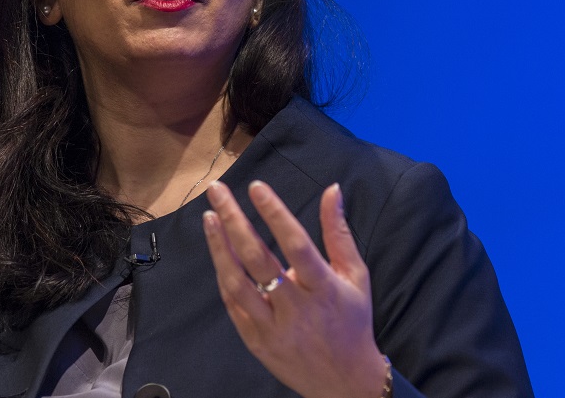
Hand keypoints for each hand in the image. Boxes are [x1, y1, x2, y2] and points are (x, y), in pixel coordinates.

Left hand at [202, 180, 386, 397]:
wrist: (344, 381)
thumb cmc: (352, 321)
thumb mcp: (355, 275)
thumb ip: (339, 232)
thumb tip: (331, 190)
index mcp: (324, 288)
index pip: (296, 244)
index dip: (275, 213)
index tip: (256, 187)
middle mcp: (297, 308)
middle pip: (259, 259)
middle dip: (234, 220)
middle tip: (217, 191)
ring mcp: (273, 327)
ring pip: (238, 284)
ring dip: (219, 248)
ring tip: (209, 218)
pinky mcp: (257, 342)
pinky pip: (233, 305)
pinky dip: (224, 276)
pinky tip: (218, 252)